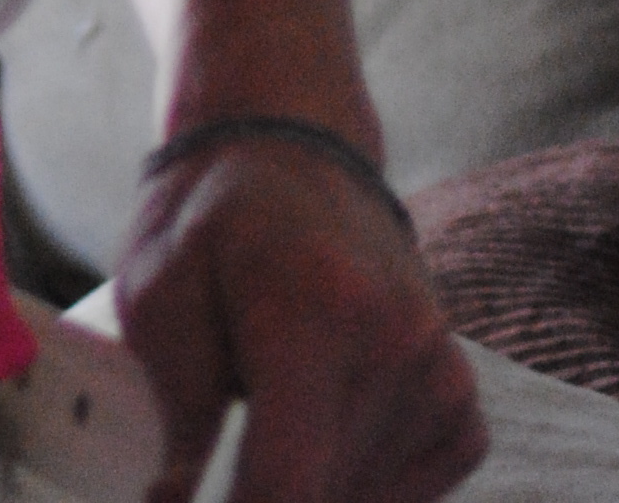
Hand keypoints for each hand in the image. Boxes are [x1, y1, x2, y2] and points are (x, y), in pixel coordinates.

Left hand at [110, 136, 485, 502]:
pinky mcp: (460, 396)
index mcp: (316, 310)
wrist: (292, 149)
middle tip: (220, 461)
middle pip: (327, 499)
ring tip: (270, 409)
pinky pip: (415, 489)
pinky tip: (324, 425)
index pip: (289, 480)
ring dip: (311, 482)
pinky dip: (365, 482)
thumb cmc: (211, 221)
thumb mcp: (158, 293)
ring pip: (365, 501)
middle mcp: (397, 343)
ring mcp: (440, 370)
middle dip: (263, 495)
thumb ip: (177, 409)